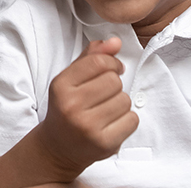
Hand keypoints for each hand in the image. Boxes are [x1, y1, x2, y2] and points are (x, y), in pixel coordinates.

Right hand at [34, 37, 138, 178]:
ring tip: (106, 110)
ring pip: (125, 100)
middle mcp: (71, 106)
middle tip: (105, 94)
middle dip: (115, 85)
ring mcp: (87, 127)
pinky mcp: (104, 144)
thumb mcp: (71, 79)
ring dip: (121, 102)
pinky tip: (112, 123)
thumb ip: (91, 57)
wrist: (58, 148)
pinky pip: (132, 120)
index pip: (99, 62)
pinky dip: (127, 120)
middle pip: (114, 81)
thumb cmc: (67, 108)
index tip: (113, 69)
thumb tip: (115, 42)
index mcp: (61, 86)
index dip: (112, 62)